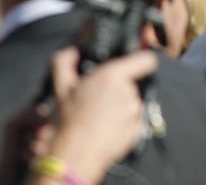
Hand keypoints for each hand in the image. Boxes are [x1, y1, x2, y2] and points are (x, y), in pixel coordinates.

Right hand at [43, 47, 158, 184]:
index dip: (142, 58)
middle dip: (118, 88)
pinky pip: (134, 122)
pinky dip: (124, 124)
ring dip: (121, 106)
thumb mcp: (60, 86)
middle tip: (99, 98)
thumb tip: (71, 52)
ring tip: (101, 116)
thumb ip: (64, 61)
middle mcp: (128, 92)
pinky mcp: (137, 132)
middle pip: (132, 84)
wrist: (76, 154)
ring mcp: (134, 113)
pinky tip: (106, 128)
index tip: (137, 63)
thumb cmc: (69, 120)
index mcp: (113, 76)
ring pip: (132, 103)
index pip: (145, 60)